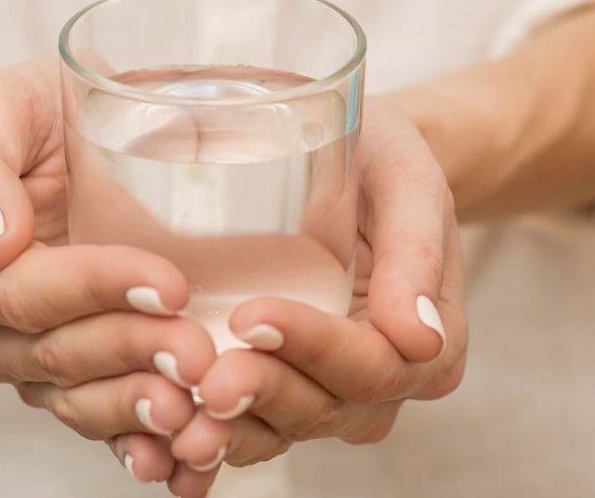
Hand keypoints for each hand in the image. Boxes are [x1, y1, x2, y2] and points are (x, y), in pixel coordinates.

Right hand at [0, 60, 223, 483]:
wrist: (48, 143)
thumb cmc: (26, 118)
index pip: (24, 293)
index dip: (95, 291)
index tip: (168, 284)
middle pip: (55, 354)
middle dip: (131, 354)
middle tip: (198, 353)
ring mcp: (22, 361)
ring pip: (77, 399)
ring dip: (137, 410)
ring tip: (195, 411)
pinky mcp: (67, 378)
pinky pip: (97, 420)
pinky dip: (138, 443)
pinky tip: (182, 456)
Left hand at [165, 98, 466, 485]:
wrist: (353, 161)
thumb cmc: (382, 161)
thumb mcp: (408, 183)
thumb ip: (416, 251)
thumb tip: (420, 337)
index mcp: (428, 344)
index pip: (374, 365)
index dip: (314, 348)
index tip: (251, 316)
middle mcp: (381, 380)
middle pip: (326, 407)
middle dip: (264, 393)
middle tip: (206, 379)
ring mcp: (329, 389)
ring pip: (284, 427)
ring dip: (232, 428)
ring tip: (178, 413)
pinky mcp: (283, 384)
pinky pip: (252, 425)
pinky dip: (213, 433)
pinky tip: (167, 431)